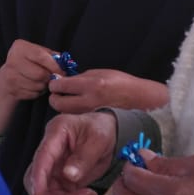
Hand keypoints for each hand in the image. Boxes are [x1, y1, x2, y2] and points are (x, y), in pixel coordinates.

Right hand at [0, 39, 59, 134]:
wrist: (5, 79)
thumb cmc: (28, 64)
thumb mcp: (38, 55)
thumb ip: (52, 57)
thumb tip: (65, 64)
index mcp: (20, 47)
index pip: (41, 56)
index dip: (54, 66)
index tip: (62, 72)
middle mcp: (12, 59)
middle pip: (40, 74)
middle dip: (49, 78)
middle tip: (51, 79)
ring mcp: (9, 76)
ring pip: (37, 85)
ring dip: (43, 86)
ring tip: (41, 82)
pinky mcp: (11, 89)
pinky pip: (32, 94)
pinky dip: (37, 93)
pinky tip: (33, 88)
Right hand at [24, 110, 116, 194]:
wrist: (109, 133)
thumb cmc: (101, 129)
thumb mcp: (99, 139)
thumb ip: (84, 157)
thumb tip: (69, 176)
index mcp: (55, 134)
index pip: (40, 159)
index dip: (37, 180)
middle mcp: (49, 152)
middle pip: (34, 181)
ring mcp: (53, 167)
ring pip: (46, 193)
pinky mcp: (61, 180)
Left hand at [48, 69, 168, 113]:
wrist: (139, 100)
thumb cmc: (121, 83)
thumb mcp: (101, 73)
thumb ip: (80, 78)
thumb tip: (63, 81)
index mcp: (92, 85)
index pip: (61, 85)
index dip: (54, 84)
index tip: (55, 83)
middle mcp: (89, 101)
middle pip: (58, 103)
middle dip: (54, 97)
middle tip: (57, 93)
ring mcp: (90, 114)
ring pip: (64, 112)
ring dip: (62, 106)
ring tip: (68, 100)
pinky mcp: (92, 121)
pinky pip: (75, 117)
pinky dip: (72, 113)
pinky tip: (78, 107)